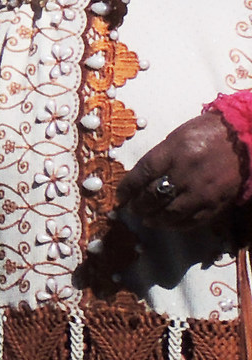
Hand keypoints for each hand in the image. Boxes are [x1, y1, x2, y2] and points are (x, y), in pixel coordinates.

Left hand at [121, 114, 247, 228]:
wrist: (242, 139)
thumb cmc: (205, 134)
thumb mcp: (175, 138)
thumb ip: (159, 158)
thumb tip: (140, 179)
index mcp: (172, 152)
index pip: (142, 174)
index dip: (127, 188)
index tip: (119, 196)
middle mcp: (185, 173)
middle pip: (154, 196)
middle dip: (138, 206)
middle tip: (131, 210)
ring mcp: (202, 191)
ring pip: (171, 213)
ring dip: (155, 219)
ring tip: (147, 219)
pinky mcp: (216, 203)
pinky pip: (193, 220)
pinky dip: (177, 225)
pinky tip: (168, 224)